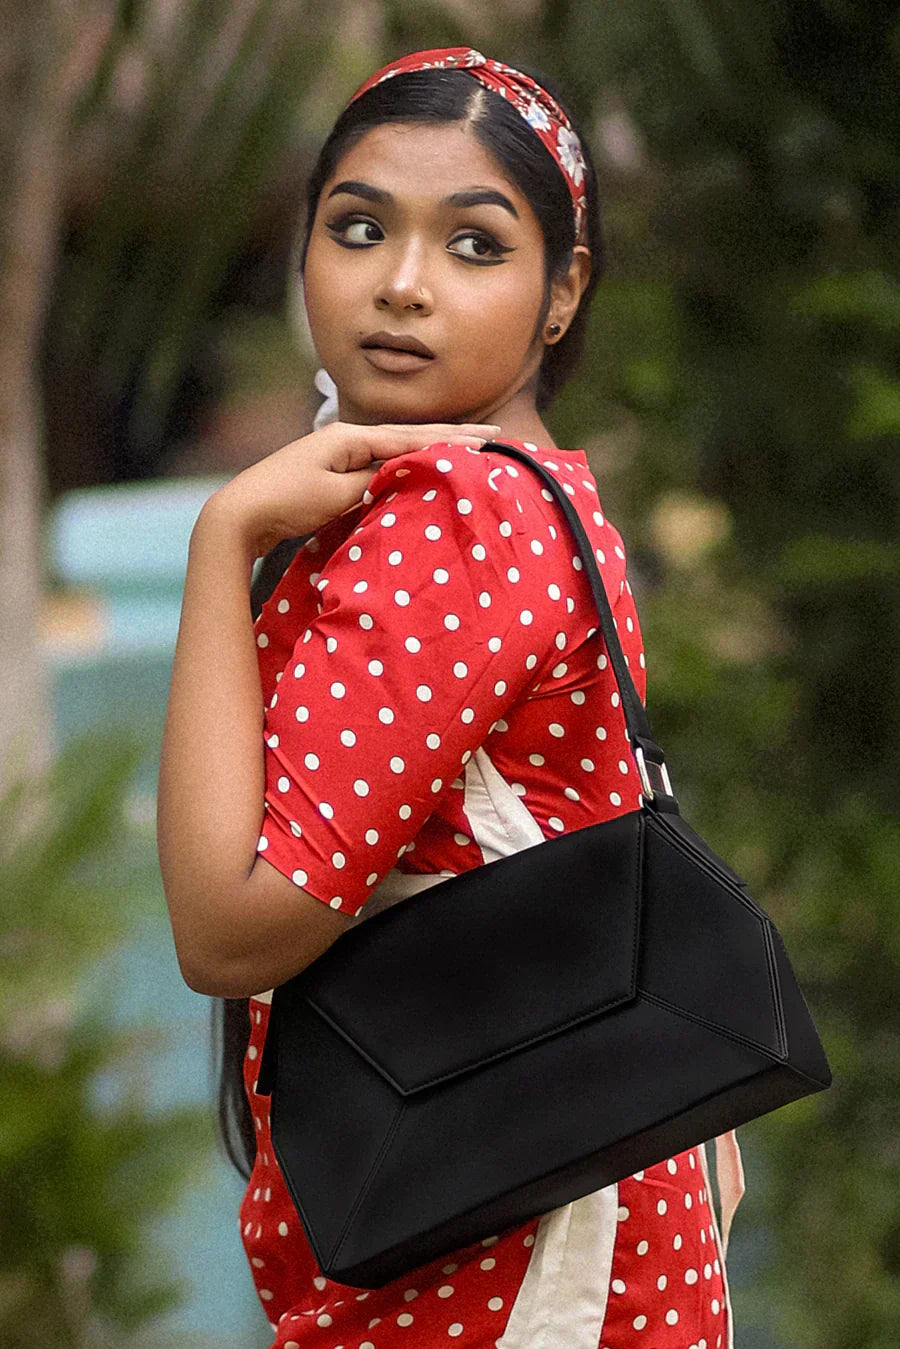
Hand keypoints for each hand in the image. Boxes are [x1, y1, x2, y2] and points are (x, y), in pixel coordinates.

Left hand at [204, 420, 501, 557]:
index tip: (489, 438)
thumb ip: (374, 481)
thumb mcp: (336, 493)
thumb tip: (405, 473)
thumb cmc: (284, 501)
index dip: (452, 439)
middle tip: (491, 437)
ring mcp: (337, 457)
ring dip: (429, 451)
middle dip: (449, 438)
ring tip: (463, 450)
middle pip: (407, 437)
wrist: (237, 515)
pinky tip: (417, 473)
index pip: (412, 437)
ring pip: (394, 452)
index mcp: (349, 438)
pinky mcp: (330, 478)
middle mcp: (345, 441)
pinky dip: (404, 468)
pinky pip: (378, 468)